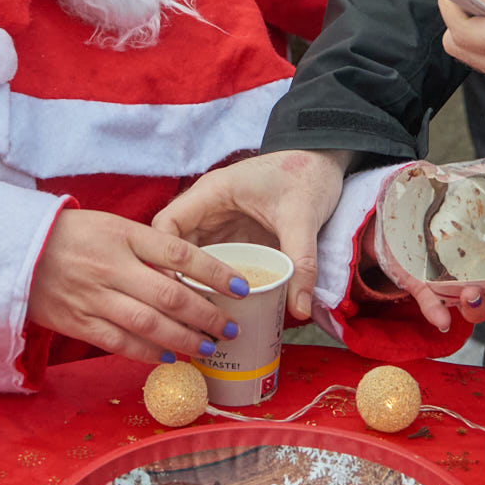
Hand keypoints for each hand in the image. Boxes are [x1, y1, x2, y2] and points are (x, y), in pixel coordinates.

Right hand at [25, 210, 239, 364]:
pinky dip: (147, 353)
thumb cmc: (72, 235)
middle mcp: (111, 267)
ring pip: (148, 325)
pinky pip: (119, 343)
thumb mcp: (112, 226)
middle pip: (170, 296)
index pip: (180, 254)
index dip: (214, 272)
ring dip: (184, 339)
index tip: (241, 288)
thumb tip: (189, 274)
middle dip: (206, 316)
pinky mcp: (77, 322)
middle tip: (230, 328)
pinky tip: (168, 356)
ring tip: (207, 347)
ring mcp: (93, 297)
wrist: (14, 250)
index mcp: (123, 235)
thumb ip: (148, 248)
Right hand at [155, 150, 348, 322]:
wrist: (322, 162)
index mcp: (212, 193)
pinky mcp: (232, 236)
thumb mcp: (303, 218)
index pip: (167, 225)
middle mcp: (207, 208)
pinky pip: (213, 264)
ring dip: (193, 287)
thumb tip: (299, 309)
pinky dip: (212, 286)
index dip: (162, 259)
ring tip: (198, 322)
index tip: (170, 291)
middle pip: (173, 248)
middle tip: (186, 319)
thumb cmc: (307, 176)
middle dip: (177, 282)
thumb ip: (301, 262)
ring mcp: (218, 224)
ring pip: (191, 260)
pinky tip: (218, 310)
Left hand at [362, 197, 484, 331]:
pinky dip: (438, 313)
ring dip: (477, 306)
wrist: (400, 221)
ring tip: (472, 294)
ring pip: (473, 305)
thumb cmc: (444, 213)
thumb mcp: (465, 195)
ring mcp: (454, 286)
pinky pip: (433, 304)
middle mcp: (481, 278)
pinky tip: (441, 321)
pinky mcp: (424, 288)